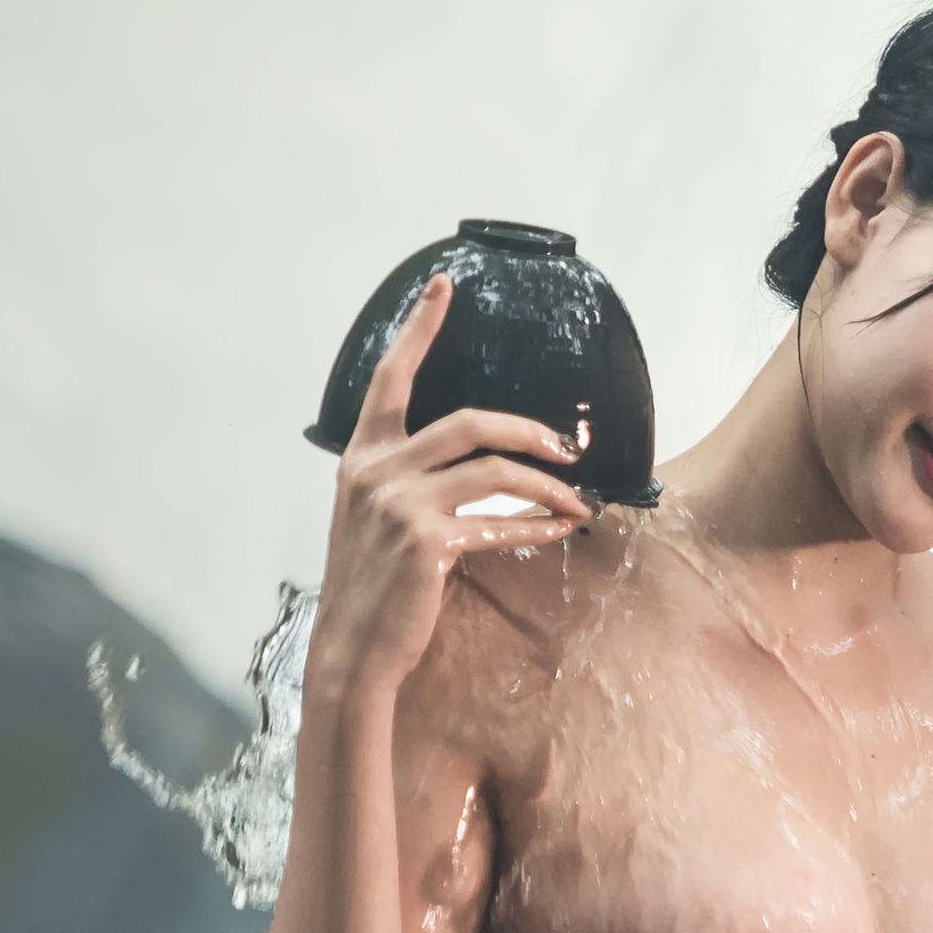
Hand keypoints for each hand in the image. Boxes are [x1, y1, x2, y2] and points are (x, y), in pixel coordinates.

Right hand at [312, 277, 586, 701]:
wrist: (353, 647)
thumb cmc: (373, 584)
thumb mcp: (373, 516)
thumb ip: (406, 479)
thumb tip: (470, 464)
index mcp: (362, 455)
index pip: (388, 377)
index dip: (417, 328)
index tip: (441, 286)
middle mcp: (376, 470)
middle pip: (469, 421)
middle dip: (529, 430)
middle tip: (568, 448)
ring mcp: (399, 504)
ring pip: (495, 471)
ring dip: (547, 485)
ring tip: (578, 500)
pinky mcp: (426, 542)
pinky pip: (498, 524)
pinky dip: (537, 527)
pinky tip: (561, 530)